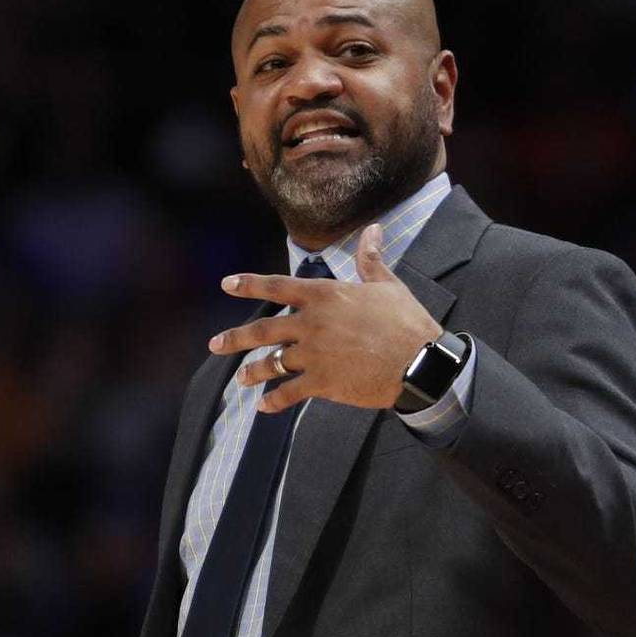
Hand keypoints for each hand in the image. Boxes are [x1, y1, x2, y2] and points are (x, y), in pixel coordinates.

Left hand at [208, 224, 442, 412]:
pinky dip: (275, 401)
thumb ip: (371, 259)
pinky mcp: (322, 383)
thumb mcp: (388, 285)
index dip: (249, 284)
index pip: (277, 287)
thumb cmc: (406, 321)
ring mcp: (314, 355)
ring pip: (271, 363)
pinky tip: (264, 407)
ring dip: (253, 371)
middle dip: (235, 338)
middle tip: (215, 344)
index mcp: (325, 295)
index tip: (226, 284)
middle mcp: (312, 324)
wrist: (420, 363)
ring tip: (240, 379)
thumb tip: (373, 229)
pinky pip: (290, 393)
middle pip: (263, 330)